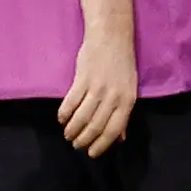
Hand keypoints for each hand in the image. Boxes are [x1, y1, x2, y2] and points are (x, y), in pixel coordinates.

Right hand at [58, 25, 137, 156]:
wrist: (111, 37)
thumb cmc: (121, 64)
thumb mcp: (128, 90)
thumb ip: (123, 114)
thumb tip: (120, 138)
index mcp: (127, 101)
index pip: (114, 130)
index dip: (102, 144)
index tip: (92, 153)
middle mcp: (113, 97)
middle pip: (96, 125)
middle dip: (84, 139)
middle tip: (76, 145)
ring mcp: (97, 88)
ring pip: (82, 116)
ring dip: (73, 129)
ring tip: (67, 135)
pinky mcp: (82, 79)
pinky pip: (71, 101)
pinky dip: (65, 113)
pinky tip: (62, 119)